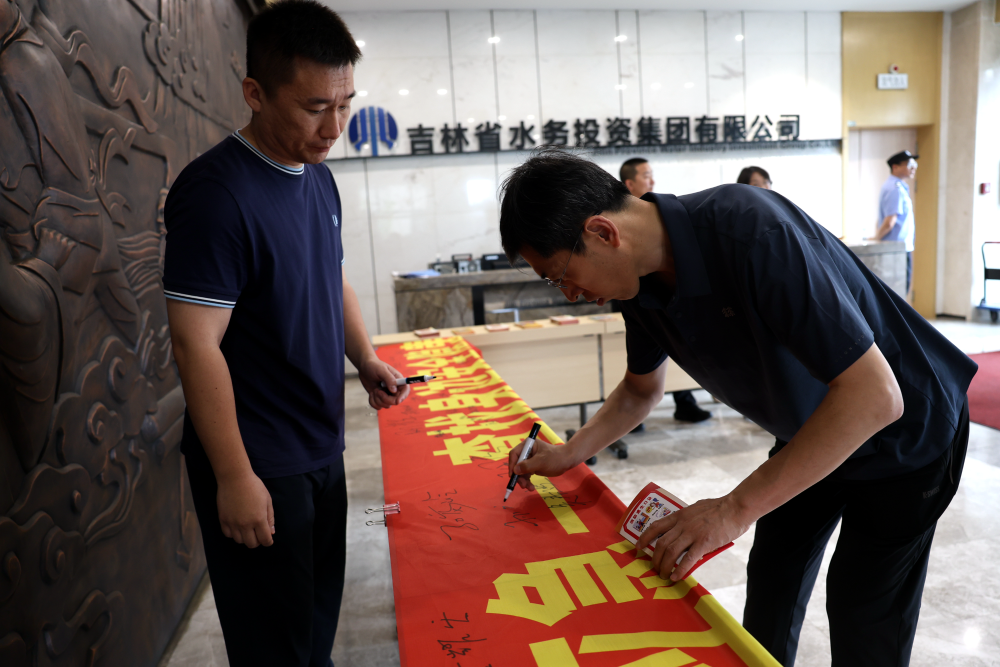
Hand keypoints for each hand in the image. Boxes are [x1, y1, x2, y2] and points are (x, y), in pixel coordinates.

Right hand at [217, 473, 274, 547]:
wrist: (235, 478)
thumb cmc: (254, 486)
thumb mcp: (267, 500)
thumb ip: (270, 518)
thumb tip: (271, 532)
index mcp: (259, 519)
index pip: (265, 540)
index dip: (268, 542)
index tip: (268, 539)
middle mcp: (245, 524)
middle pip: (252, 544)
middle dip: (257, 541)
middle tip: (258, 534)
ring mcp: (233, 523)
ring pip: (239, 541)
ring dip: (245, 538)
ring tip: (248, 529)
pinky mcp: (223, 519)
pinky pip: (228, 534)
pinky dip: (234, 534)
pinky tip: (237, 527)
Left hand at [358, 357, 408, 409]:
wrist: (364, 367)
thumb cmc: (374, 366)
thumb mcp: (381, 370)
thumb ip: (389, 379)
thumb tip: (394, 390)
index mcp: (398, 380)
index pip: (405, 390)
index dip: (403, 396)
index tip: (397, 401)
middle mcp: (394, 389)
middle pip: (395, 401)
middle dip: (385, 399)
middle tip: (378, 391)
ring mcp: (387, 394)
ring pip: (387, 405)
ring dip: (378, 399)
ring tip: (374, 390)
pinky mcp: (380, 398)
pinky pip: (378, 406)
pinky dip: (373, 402)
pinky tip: (371, 393)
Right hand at [506, 440, 575, 491]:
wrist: (567, 461)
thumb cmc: (555, 458)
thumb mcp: (541, 462)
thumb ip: (527, 465)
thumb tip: (515, 470)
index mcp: (528, 445)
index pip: (515, 454)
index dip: (512, 464)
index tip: (513, 475)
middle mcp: (527, 452)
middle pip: (517, 464)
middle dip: (519, 475)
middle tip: (522, 485)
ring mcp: (530, 460)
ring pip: (521, 471)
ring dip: (523, 480)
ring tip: (529, 488)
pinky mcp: (533, 466)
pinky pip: (526, 474)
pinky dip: (528, 481)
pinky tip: (531, 487)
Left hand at [635, 495, 750, 581]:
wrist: (735, 507)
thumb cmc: (718, 508)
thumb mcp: (695, 509)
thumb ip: (687, 519)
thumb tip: (681, 529)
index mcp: (679, 515)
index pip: (655, 526)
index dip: (645, 537)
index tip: (639, 546)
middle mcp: (682, 524)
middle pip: (661, 543)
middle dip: (654, 558)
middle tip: (654, 567)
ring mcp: (692, 533)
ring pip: (671, 552)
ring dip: (664, 566)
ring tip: (662, 575)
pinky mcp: (704, 542)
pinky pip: (688, 559)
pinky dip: (679, 570)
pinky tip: (675, 577)